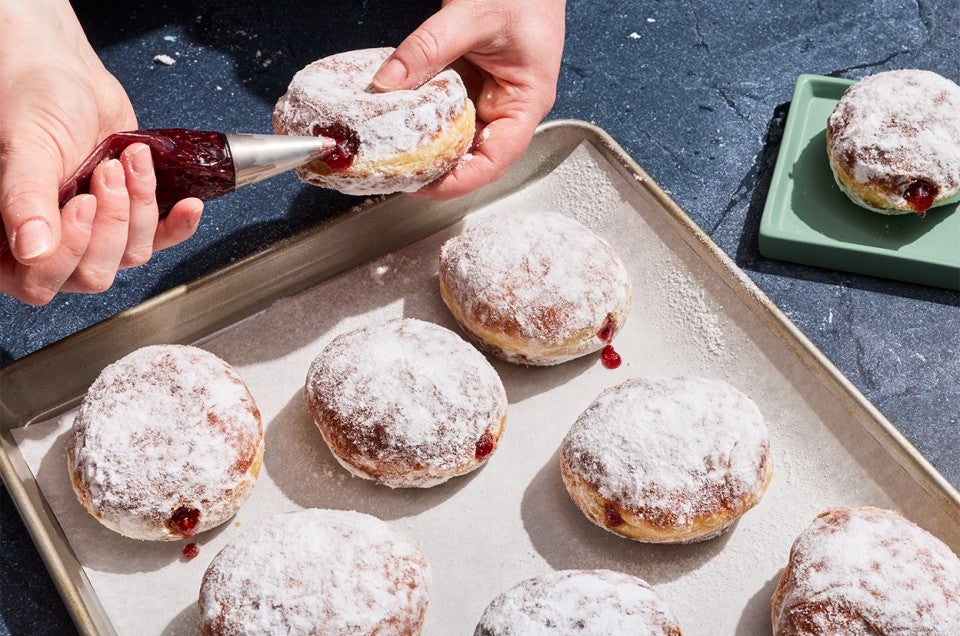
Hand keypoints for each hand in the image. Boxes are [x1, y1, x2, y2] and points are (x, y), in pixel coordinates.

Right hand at [0, 0, 202, 304]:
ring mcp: (93, 234)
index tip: (83, 203)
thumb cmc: (32, 101)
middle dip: (111, 221)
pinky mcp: (129, 219)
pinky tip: (188, 205)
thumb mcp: (27, 148)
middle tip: (107, 171)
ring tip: (128, 160)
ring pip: (130, 256)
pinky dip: (178, 225)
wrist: (66, 75)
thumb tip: (32, 249)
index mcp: (8, 239)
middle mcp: (51, 244)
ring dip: (139, 207)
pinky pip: (160, 241)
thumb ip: (25, 198)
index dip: (69, 249)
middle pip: (93, 274)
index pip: (40, 282)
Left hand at [372, 0, 565, 198]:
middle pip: (472, 156)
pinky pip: (444, 111)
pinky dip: (421, 119)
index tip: (424, 186)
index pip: (495, 159)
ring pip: (455, 137)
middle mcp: (508, 106)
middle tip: (396, 173)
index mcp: (526, 102)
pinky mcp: (469, 84)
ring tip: (392, 156)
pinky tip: (397, 122)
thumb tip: (388, 81)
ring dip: (425, 147)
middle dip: (435, 170)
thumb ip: (429, 47)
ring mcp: (488, 96)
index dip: (460, 180)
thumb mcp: (472, 15)